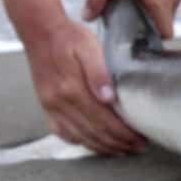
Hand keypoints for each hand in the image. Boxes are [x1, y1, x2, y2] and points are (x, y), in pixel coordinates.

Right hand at [21, 16, 144, 155]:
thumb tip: (110, 98)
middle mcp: (59, 102)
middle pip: (94, 133)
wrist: (40, 30)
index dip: (124, 135)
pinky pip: (63, 133)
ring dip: (103, 147)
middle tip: (138, 148)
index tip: (141, 140)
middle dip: (119, 144)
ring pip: (80, 137)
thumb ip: (100, 72)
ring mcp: (51, 106)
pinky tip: (96, 144)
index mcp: (72, 89)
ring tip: (123, 150)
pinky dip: (82, 142)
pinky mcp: (46, 106)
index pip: (104, 121)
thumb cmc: (69, 37)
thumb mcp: (89, 46)